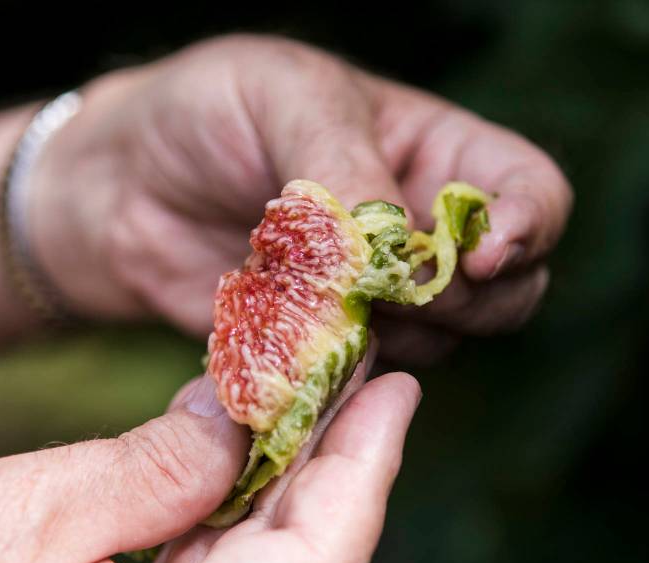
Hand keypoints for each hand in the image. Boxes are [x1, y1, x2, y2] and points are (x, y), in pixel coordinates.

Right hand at [0, 372, 418, 562]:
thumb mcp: (24, 515)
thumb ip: (153, 469)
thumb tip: (244, 414)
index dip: (364, 471)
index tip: (397, 390)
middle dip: (344, 469)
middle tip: (373, 379)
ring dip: (300, 486)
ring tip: (327, 401)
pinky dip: (247, 515)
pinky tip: (256, 457)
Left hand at [32, 35, 571, 364]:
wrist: (117, 185)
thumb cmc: (203, 111)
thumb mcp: (282, 98)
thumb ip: (343, 169)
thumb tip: (394, 252)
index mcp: (433, 152)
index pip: (531, 192)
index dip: (527, 225)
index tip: (483, 253)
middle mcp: (419, 231)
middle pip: (507, 290)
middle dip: (464, 298)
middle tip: (386, 287)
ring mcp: (374, 297)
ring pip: (437, 343)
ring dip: (390, 335)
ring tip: (304, 299)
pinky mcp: (321, 346)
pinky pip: (359, 378)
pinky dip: (335, 371)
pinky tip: (282, 340)